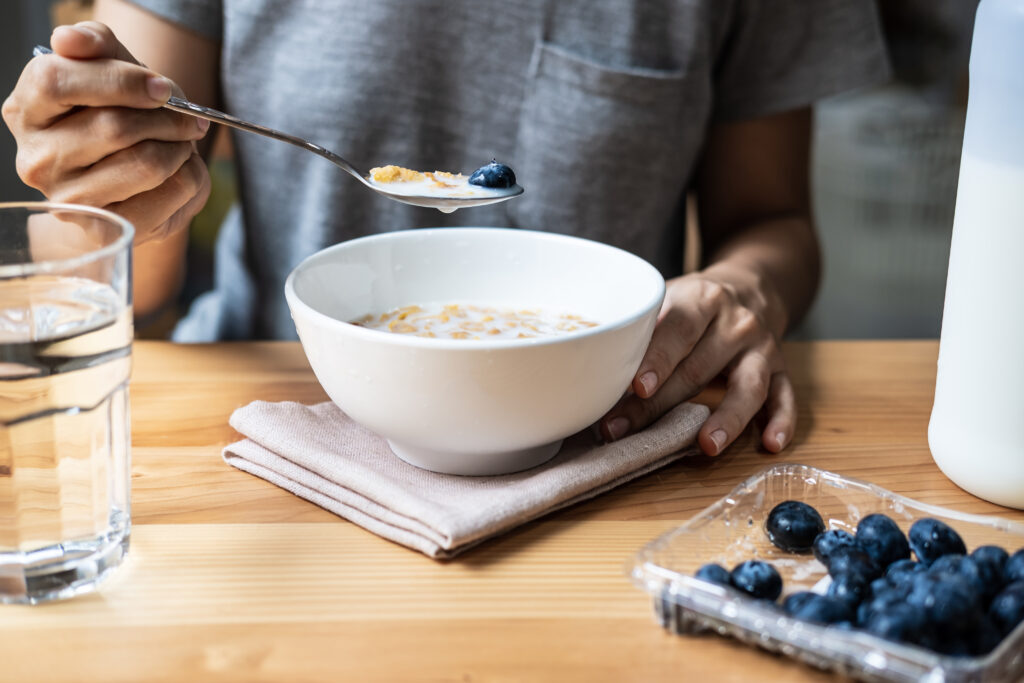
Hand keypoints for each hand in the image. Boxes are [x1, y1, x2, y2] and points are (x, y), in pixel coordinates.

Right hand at [2, 21, 210, 243]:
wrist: (127, 183)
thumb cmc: (115, 116)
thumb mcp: (109, 71)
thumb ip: (94, 44)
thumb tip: (69, 39)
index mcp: (26, 109)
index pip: (58, 81)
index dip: (120, 80)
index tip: (162, 87)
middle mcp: (36, 157)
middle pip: (114, 126)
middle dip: (166, 118)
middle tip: (189, 119)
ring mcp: (67, 198)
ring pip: (146, 163)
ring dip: (180, 148)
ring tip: (182, 144)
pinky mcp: (105, 226)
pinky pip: (168, 195)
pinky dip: (189, 177)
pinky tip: (180, 171)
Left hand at [599, 267, 795, 455]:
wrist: (750, 287)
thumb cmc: (693, 304)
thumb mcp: (666, 299)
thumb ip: (639, 329)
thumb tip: (590, 372)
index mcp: (702, 300)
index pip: (677, 330)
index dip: (657, 359)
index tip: (637, 386)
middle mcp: (736, 322)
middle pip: (698, 369)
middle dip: (659, 405)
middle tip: (624, 431)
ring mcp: (762, 348)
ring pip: (748, 386)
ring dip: (727, 419)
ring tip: (706, 446)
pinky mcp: (782, 369)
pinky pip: (784, 397)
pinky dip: (781, 421)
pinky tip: (770, 444)